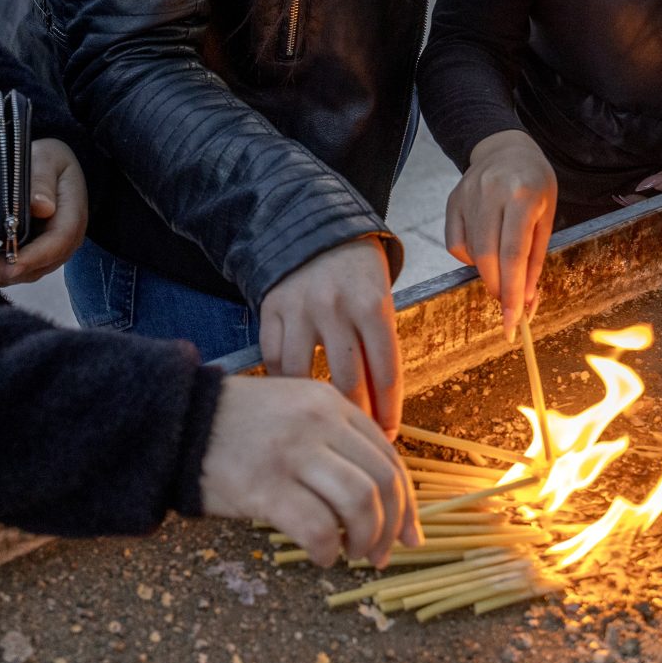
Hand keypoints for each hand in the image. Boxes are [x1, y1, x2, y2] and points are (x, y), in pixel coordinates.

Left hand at [0, 139, 88, 286]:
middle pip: (30, 268)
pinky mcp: (29, 257)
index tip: (6, 265)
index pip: (54, 246)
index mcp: (71, 220)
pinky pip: (9, 270)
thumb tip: (41, 206)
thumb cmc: (52, 162)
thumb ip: (43, 181)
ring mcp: (44, 254)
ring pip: (16, 275)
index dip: (30, 258)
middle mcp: (61, 245)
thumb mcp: (49, 159)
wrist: (54, 169)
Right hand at [198, 374, 418, 566]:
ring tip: (353, 556)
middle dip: (391, 527)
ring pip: (359, 503)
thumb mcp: (295, 411)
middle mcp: (319, 422)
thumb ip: (336, 440)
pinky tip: (321, 557)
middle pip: (382, 482)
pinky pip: (318, 527)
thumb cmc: (239, 425)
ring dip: (365, 540)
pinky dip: (328, 551)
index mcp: (330, 403)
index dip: (405, 503)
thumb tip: (381, 498)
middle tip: (381, 555)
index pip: (389, 456)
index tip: (408, 534)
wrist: (178, 422)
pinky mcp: (266, 486)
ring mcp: (293, 453)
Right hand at [258, 236, 402, 435]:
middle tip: (362, 438)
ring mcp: (299, 308)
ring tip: (327, 425)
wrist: (314, 224)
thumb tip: (381, 405)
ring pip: (305, 376)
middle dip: (358, 418)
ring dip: (317, 405)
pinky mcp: (271, 308)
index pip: (386, 372)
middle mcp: (335, 307)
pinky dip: (284, 381)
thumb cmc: (356, 269)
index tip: (390, 435)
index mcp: (372, 303)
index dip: (389, 412)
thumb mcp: (380, 297)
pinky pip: (274, 358)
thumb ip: (379, 344)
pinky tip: (295, 395)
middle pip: (348, 382)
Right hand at [445, 132, 557, 337]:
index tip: (513, 321)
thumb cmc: (535, 184)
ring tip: (502, 269)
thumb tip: (525, 300)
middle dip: (498, 289)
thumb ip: (534, 259)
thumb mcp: (547, 217)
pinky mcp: (451, 202)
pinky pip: (455, 244)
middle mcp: (491, 193)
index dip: (513, 292)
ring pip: (471, 252)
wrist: (506, 148)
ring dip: (487, 273)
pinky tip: (484, 249)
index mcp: (522, 196)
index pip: (514, 254)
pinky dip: (470, 257)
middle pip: (488, 256)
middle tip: (508, 306)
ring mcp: (467, 196)